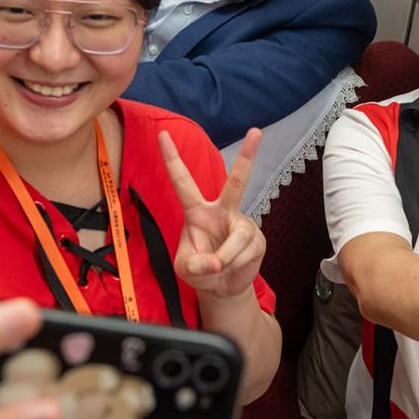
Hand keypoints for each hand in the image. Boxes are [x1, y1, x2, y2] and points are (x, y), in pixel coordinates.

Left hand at [161, 127, 264, 299]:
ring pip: (237, 237)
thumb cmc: (200, 269)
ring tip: (219, 268)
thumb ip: (194, 265)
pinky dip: (235, 265)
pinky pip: (246, 251)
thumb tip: (217, 261)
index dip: (172, 158)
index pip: (182, 181)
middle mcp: (222, 211)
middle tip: (256, 131)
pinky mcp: (257, 239)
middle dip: (248, 156)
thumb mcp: (185, 269)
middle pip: (236, 181)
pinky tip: (233, 267)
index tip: (162, 134)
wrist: (223, 287)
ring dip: (225, 258)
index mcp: (197, 211)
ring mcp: (242, 223)